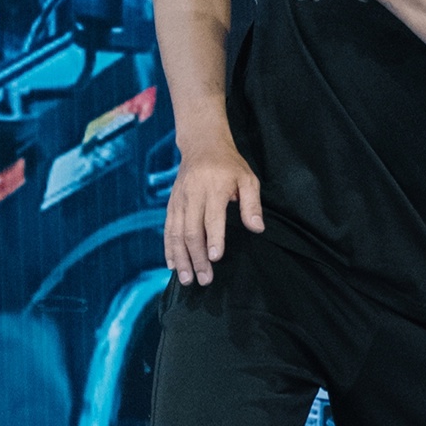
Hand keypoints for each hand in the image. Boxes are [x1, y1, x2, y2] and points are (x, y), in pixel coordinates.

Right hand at [164, 136, 263, 285]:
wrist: (202, 145)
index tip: (215, 258)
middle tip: (205, 279)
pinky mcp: (171, 204)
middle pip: (192, 230)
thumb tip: (257, 228)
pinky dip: (169, 249)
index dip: (213, 239)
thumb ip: (252, 204)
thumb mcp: (248, 179)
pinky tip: (172, 265)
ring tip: (187, 279)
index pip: (212, 218)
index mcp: (214, 188)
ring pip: (176, 233)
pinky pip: (168, 229)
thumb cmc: (229, 165)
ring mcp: (179, 200)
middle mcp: (193, 195)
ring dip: (181, 258)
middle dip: (197, 257)